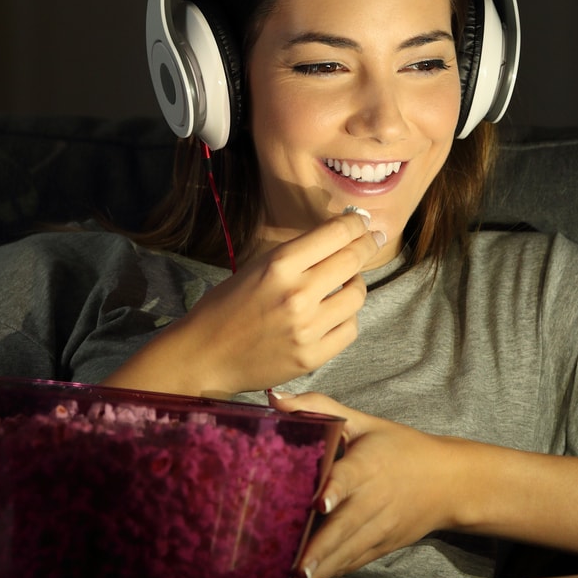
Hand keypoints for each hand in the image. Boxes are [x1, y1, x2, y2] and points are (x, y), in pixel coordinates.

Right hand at [108, 210, 384, 395]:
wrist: (205, 356)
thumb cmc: (226, 306)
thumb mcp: (257, 267)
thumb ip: (298, 255)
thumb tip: (339, 237)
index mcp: (279, 265)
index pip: (336, 234)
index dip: (356, 223)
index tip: (363, 221)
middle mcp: (297, 294)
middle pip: (353, 260)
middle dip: (367, 245)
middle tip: (373, 240)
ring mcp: (307, 328)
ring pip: (357, 296)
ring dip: (355, 285)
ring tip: (344, 284)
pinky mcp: (312, 356)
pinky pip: (350, 329)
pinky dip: (346, 318)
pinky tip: (333, 315)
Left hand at [267, 390, 462, 577]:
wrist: (449, 482)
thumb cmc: (400, 448)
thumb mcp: (364, 421)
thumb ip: (319, 407)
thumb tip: (273, 399)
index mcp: (369, 464)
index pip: (350, 476)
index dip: (336, 489)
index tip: (320, 502)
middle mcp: (375, 499)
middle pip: (345, 526)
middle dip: (320, 548)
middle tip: (294, 568)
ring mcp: (381, 526)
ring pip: (348, 550)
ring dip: (322, 569)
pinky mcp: (383, 545)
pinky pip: (355, 561)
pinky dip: (333, 573)